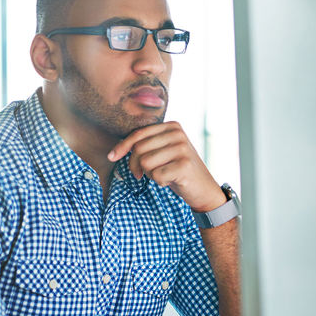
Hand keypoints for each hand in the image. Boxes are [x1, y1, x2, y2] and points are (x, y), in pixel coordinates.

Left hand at [107, 122, 224, 212]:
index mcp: (172, 126)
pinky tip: (171, 181)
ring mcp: (182, 148)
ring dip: (150, 174)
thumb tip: (115, 151)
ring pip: (145, 162)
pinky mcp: (184, 165)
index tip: (111, 157)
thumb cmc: (177, 171)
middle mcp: (178, 134)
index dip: (122, 146)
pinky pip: (156, 175)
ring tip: (164, 175)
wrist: (204, 189)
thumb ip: (146, 145)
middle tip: (143, 175)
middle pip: (139, 148)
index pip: (139, 134)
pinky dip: (160, 182)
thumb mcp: (163, 152)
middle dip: (136, 165)